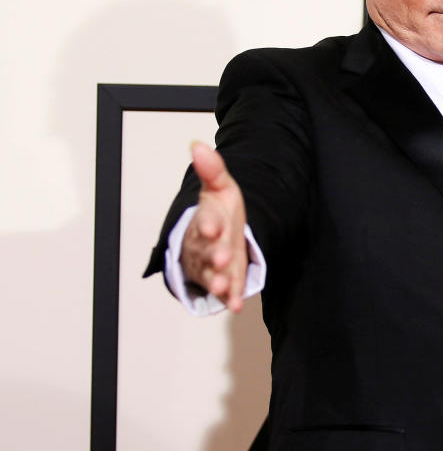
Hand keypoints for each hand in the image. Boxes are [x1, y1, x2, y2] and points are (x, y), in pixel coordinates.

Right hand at [180, 141, 248, 312]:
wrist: (216, 236)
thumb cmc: (220, 212)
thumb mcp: (221, 188)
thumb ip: (213, 170)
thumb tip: (198, 145)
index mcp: (206, 220)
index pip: (204, 221)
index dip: (207, 224)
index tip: (212, 226)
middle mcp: (205, 245)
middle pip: (207, 250)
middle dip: (214, 254)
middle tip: (222, 258)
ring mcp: (212, 265)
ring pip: (212, 274)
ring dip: (218, 280)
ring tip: (225, 284)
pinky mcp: (222, 280)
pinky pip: (225, 291)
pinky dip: (230, 298)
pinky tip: (236, 305)